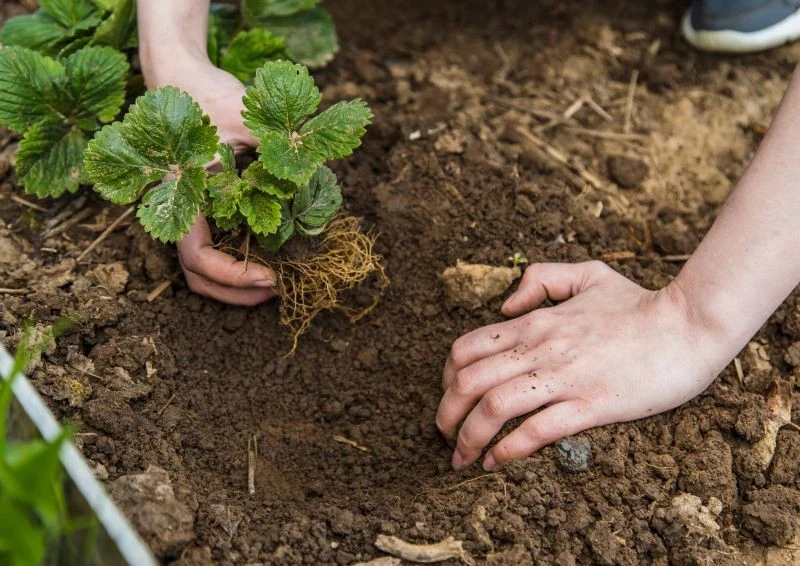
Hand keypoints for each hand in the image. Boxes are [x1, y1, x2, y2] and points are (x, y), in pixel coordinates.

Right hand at [144, 53, 276, 304]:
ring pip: (202, 268)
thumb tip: (314, 174)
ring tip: (275, 281)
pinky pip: (212, 247)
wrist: (179, 75)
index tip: (271, 276)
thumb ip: (275, 146)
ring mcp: (186, 212)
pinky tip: (267, 256)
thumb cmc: (207, 95)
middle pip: (197, 276)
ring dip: (236, 284)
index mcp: (181, 197)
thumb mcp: (245, 117)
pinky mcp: (199, 207)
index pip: (198, 257)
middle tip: (279, 289)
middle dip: (237, 292)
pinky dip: (236, 263)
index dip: (233, 275)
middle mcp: (177, 212)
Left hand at [436, 261, 728, 470]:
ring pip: (494, 409)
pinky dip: (508, 450)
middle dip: (446, 414)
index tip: (449, 397)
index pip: (466, 348)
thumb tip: (505, 307)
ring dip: (468, 438)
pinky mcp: (591, 404)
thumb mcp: (587, 274)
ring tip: (461, 458)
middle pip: (468, 382)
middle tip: (444, 435)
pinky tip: (497, 463)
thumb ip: (541, 279)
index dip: (446, 377)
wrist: (689, 324)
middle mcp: (540, 348)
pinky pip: (536, 431)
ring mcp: (564, 377)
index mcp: (534, 322)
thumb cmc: (639, 303)